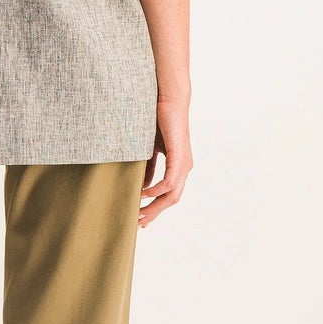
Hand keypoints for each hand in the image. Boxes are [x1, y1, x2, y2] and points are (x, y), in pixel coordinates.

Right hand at [139, 95, 192, 226]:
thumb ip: (147, 167)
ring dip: (154, 206)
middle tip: (138, 223)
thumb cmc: (158, 120)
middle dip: (154, 213)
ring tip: (137, 212)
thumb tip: (141, 185)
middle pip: (171, 200)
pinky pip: (169, 183)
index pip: (169, 194)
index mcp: (179, 167)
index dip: (155, 207)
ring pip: (172, 195)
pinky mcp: (179, 158)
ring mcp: (184, 164)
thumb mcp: (150, 149)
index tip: (141, 218)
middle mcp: (185, 168)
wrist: (168, 100)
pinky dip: (155, 191)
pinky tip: (142, 194)